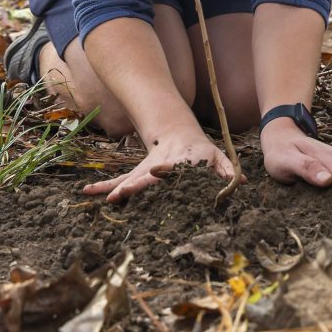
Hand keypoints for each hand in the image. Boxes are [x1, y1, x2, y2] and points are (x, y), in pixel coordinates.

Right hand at [83, 128, 234, 202]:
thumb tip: (243, 182)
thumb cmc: (200, 152)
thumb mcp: (216, 158)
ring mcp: (144, 170)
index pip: (168, 169)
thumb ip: (227, 170)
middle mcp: (156, 166)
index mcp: (176, 163)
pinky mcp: (137, 175)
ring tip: (93, 194)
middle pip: (142, 176)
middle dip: (131, 186)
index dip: (162, 172)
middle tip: (117, 195)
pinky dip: (104, 187)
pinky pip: (119, 181)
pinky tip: (88, 192)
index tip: (153, 174)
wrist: (179, 136)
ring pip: (126, 179)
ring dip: (111, 186)